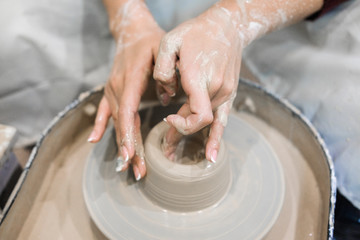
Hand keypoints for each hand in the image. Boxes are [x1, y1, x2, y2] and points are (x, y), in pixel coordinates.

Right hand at [88, 0, 163, 179]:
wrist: (132, 30)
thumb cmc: (151, 41)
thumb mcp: (164, 52)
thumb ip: (166, 75)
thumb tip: (167, 98)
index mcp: (130, 80)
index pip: (127, 113)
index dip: (128, 135)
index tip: (130, 155)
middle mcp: (117, 88)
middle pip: (122, 123)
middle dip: (129, 149)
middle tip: (137, 172)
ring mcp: (112, 90)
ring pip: (116, 122)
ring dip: (121, 144)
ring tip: (126, 165)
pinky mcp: (111, 90)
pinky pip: (103, 111)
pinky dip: (100, 126)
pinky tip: (94, 140)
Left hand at [154, 0, 323, 162]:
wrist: (228, 26)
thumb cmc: (196, 32)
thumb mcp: (169, 41)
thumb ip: (161, 69)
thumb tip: (165, 94)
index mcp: (201, 78)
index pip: (197, 116)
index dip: (182, 125)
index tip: (167, 119)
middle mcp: (217, 89)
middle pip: (198, 122)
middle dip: (179, 134)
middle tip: (164, 148)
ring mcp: (226, 92)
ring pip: (207, 121)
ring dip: (191, 135)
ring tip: (174, 150)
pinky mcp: (230, 92)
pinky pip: (223, 120)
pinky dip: (216, 137)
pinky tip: (212, 154)